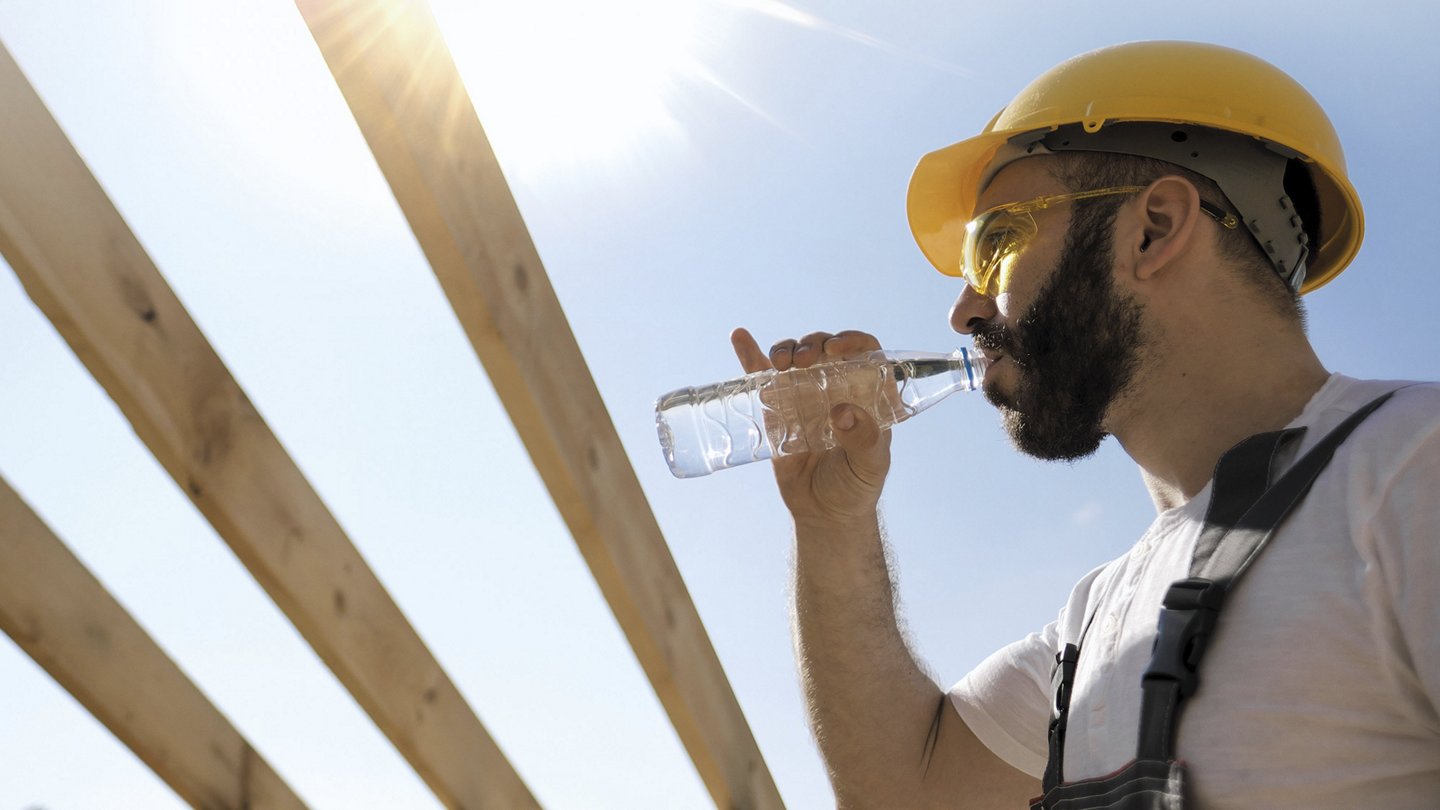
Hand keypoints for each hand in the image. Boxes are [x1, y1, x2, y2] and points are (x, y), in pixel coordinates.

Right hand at [731, 327, 891, 527]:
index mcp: (867, 394)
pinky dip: (750, 355)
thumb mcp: (869, 464)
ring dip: (786, 350)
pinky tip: (740, 336)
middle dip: (813, 344)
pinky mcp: (777, 410)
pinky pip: (762, 377)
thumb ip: (864, 439)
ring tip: (782, 362)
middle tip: (806, 360)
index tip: (836, 348)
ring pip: (794, 358)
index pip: (865, 352)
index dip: (853, 341)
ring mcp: (804, 396)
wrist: (823, 513)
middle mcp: (836, 388)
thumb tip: (842, 412)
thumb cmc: (856, 486)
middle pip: (824, 349)